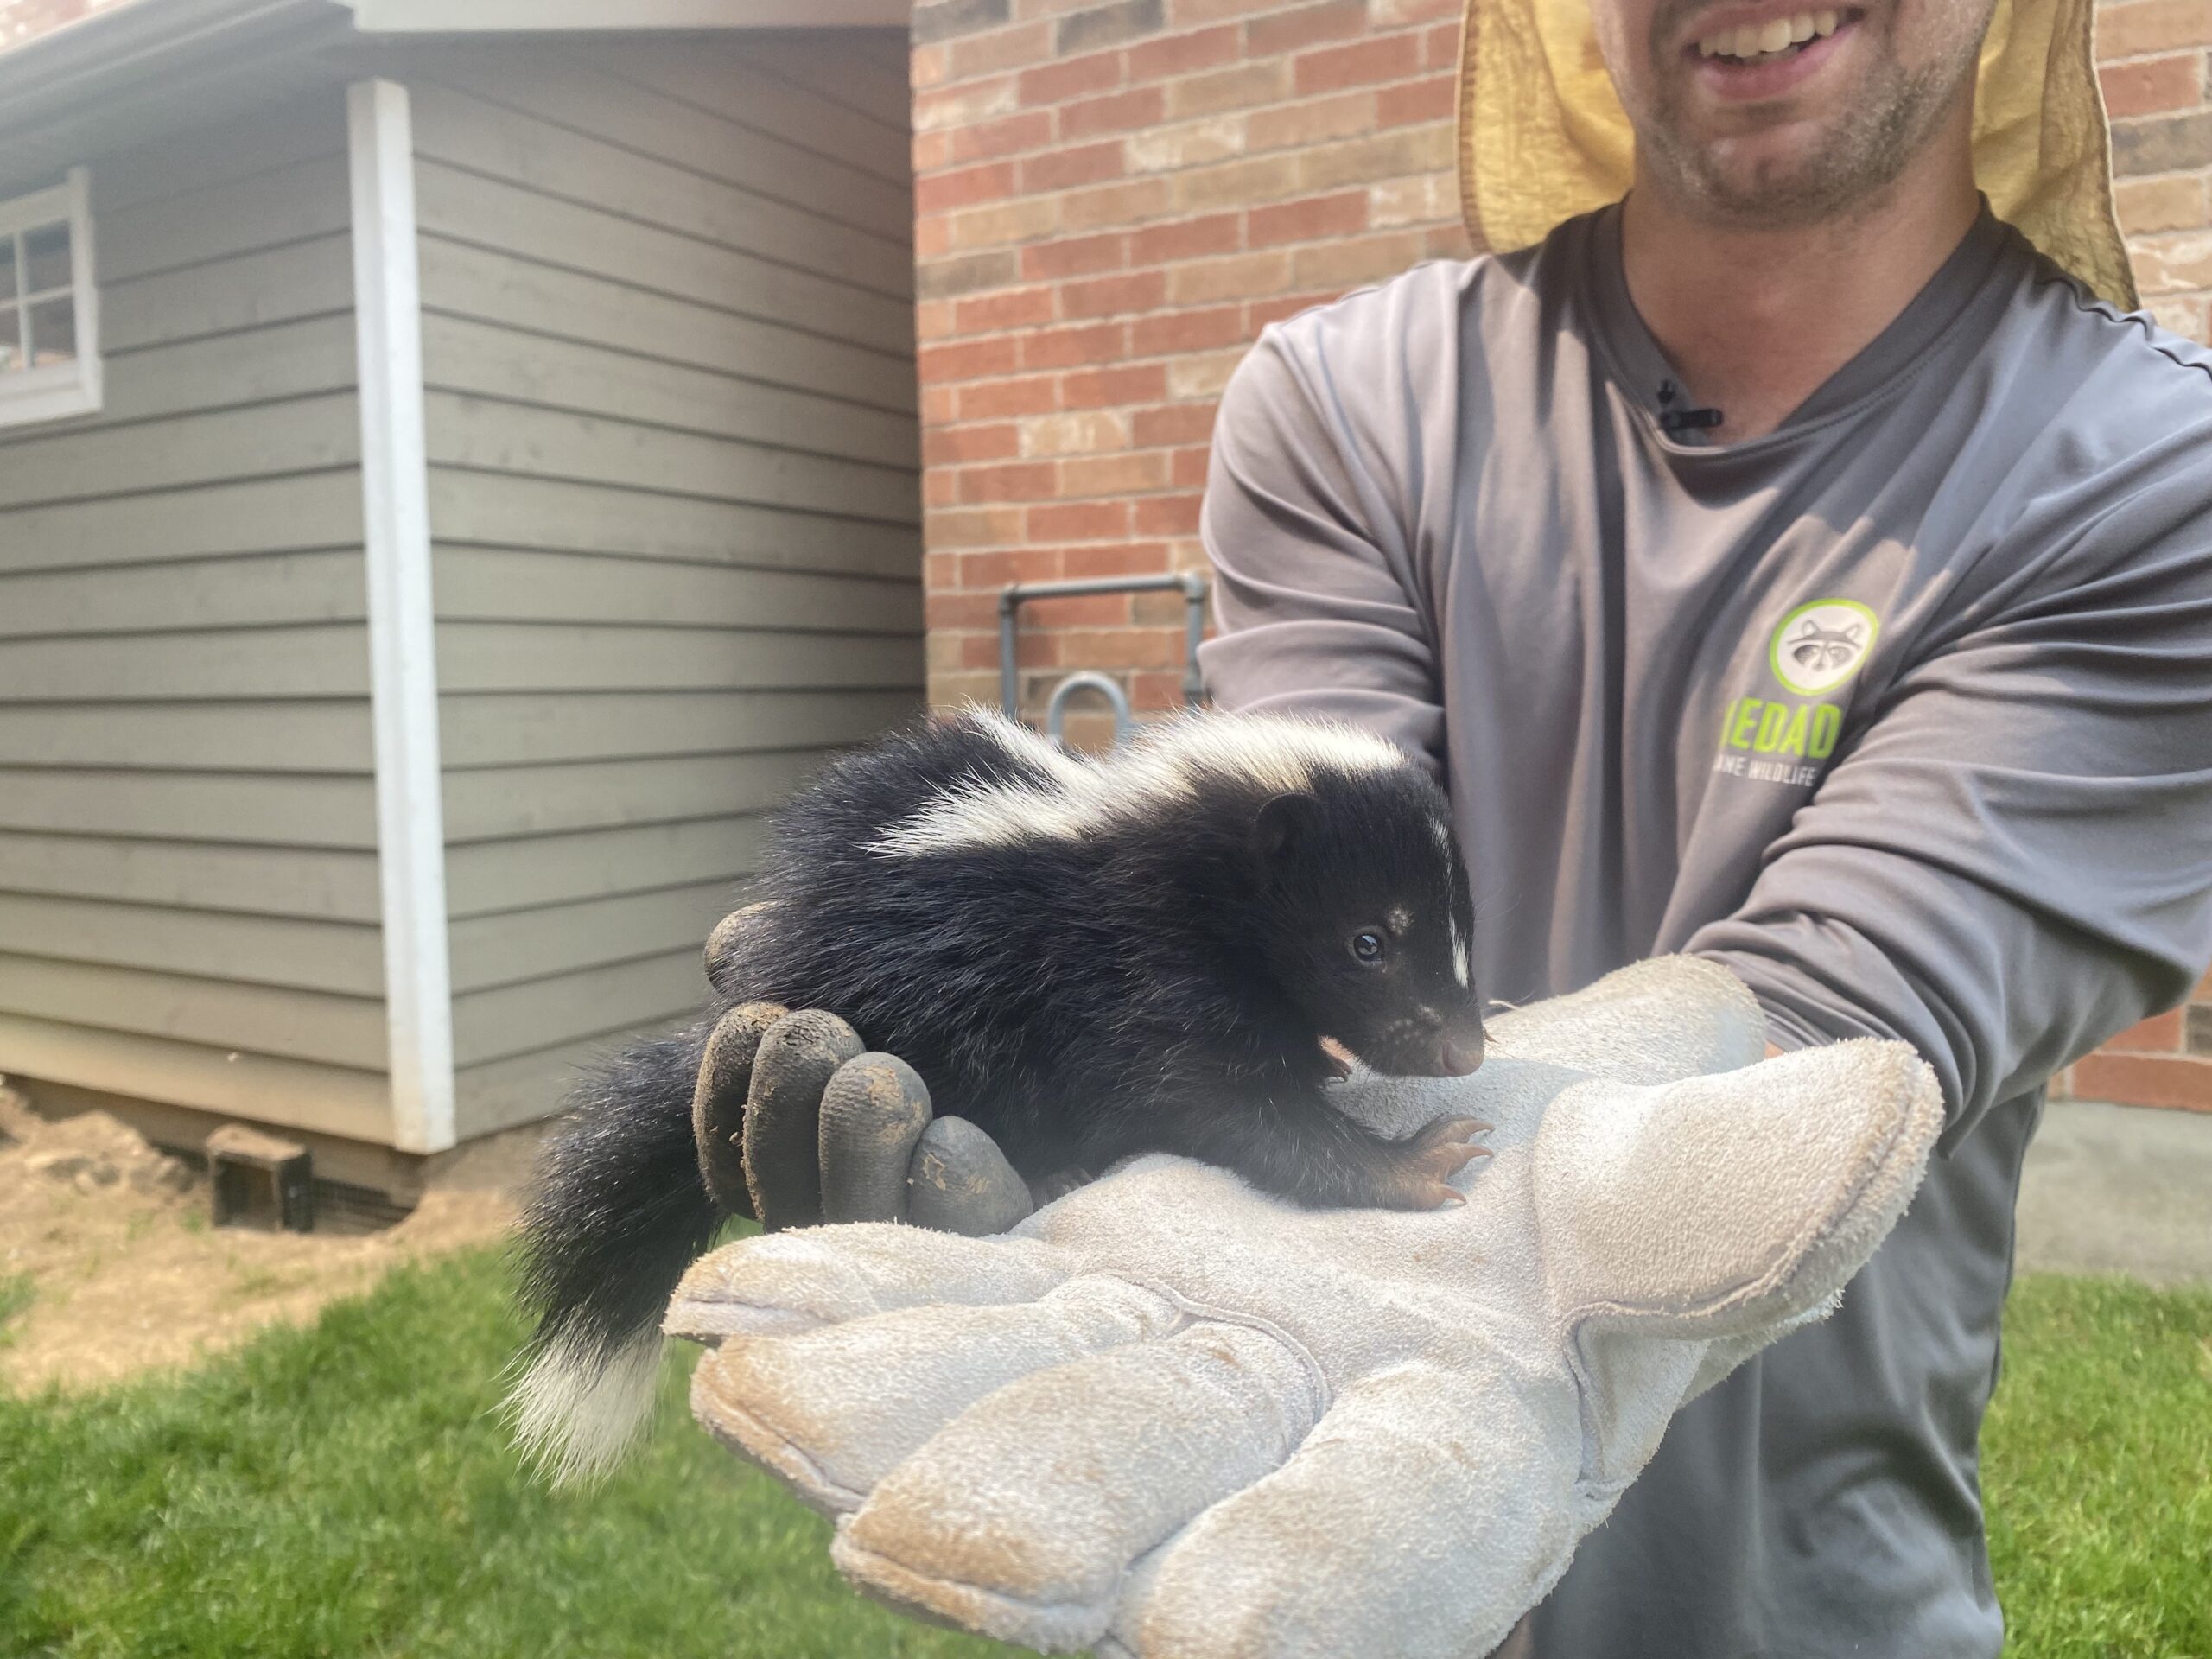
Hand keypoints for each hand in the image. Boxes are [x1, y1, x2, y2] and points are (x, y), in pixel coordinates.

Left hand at [662, 958, 1942, 1658]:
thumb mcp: (1706, 1172)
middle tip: (911, 1540)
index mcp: (1467, 1452)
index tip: (1216, 1635)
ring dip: (890, 1399)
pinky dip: (865, 1286)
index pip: (1398, 1538)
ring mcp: (1168, 1360)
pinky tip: (744, 1294)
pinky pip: (963, 1285)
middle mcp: (1288, 1444)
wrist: (1508, 1121)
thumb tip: (1859, 1121)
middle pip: (1162, 1488)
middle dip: (1043, 1515)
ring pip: (1021, 1392)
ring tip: (754, 1383)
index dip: (1319, 1580)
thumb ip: (1739, 1182)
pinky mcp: (1081, 1273)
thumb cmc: (1641, 1163)